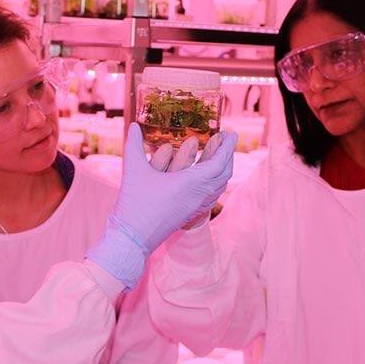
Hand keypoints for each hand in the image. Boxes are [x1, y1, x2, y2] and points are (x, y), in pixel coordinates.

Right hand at [86, 124, 235, 287]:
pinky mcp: (190, 214)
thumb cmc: (135, 203)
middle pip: (225, 173)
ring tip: (220, 157)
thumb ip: (133, 144)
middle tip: (227, 141)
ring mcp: (196, 207)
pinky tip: (208, 180)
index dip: (227, 146)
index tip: (231, 133)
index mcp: (192, 183)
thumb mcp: (133, 170)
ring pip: (220, 186)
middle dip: (228, 155)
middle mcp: (200, 195)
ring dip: (223, 169)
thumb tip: (132, 125)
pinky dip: (216, 183)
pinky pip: (212, 196)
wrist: (133, 238)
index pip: (219, 161)